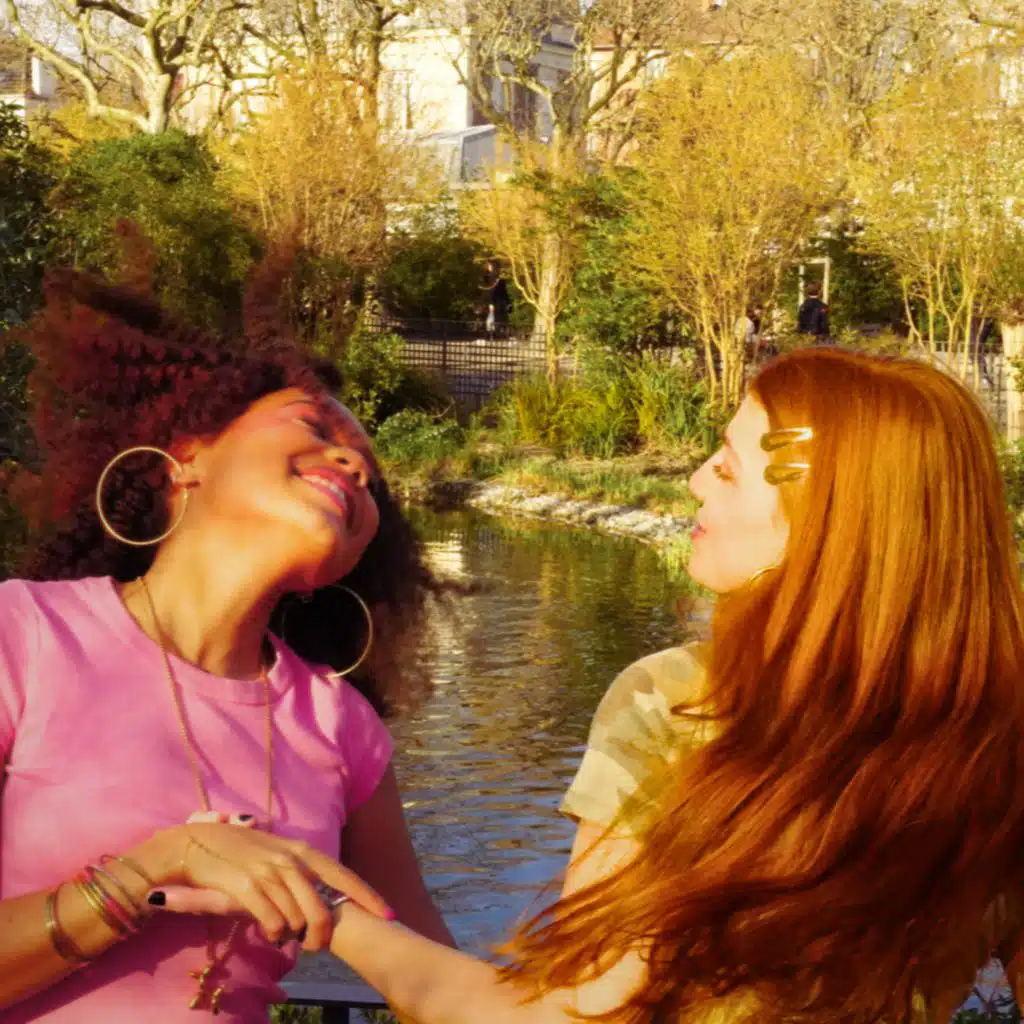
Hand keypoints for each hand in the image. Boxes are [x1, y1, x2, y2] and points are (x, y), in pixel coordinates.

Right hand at [132, 815, 388, 949]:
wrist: (197, 845)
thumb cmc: (242, 852)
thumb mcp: (278, 856)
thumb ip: (301, 873)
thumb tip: (327, 894)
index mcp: (303, 851)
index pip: (344, 876)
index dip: (367, 897)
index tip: (388, 915)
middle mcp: (291, 860)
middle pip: (323, 908)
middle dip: (323, 934)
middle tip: (316, 947)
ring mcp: (269, 873)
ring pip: (297, 919)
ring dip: (293, 934)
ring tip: (283, 935)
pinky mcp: (246, 887)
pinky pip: (271, 921)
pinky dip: (274, 933)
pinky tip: (269, 932)